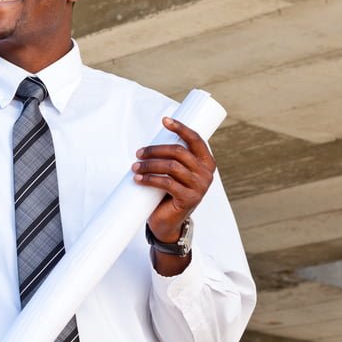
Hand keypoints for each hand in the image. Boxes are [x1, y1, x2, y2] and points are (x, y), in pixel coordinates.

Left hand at [133, 116, 215, 241]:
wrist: (168, 221)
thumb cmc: (169, 191)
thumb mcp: (174, 171)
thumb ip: (173, 157)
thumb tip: (155, 139)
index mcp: (206, 162)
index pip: (195, 139)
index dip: (180, 128)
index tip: (164, 120)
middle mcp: (206, 173)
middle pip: (178, 152)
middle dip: (155, 150)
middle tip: (139, 153)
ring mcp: (199, 187)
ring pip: (170, 166)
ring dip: (149, 164)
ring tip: (134, 166)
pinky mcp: (188, 199)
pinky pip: (166, 183)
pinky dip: (149, 179)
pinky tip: (138, 178)